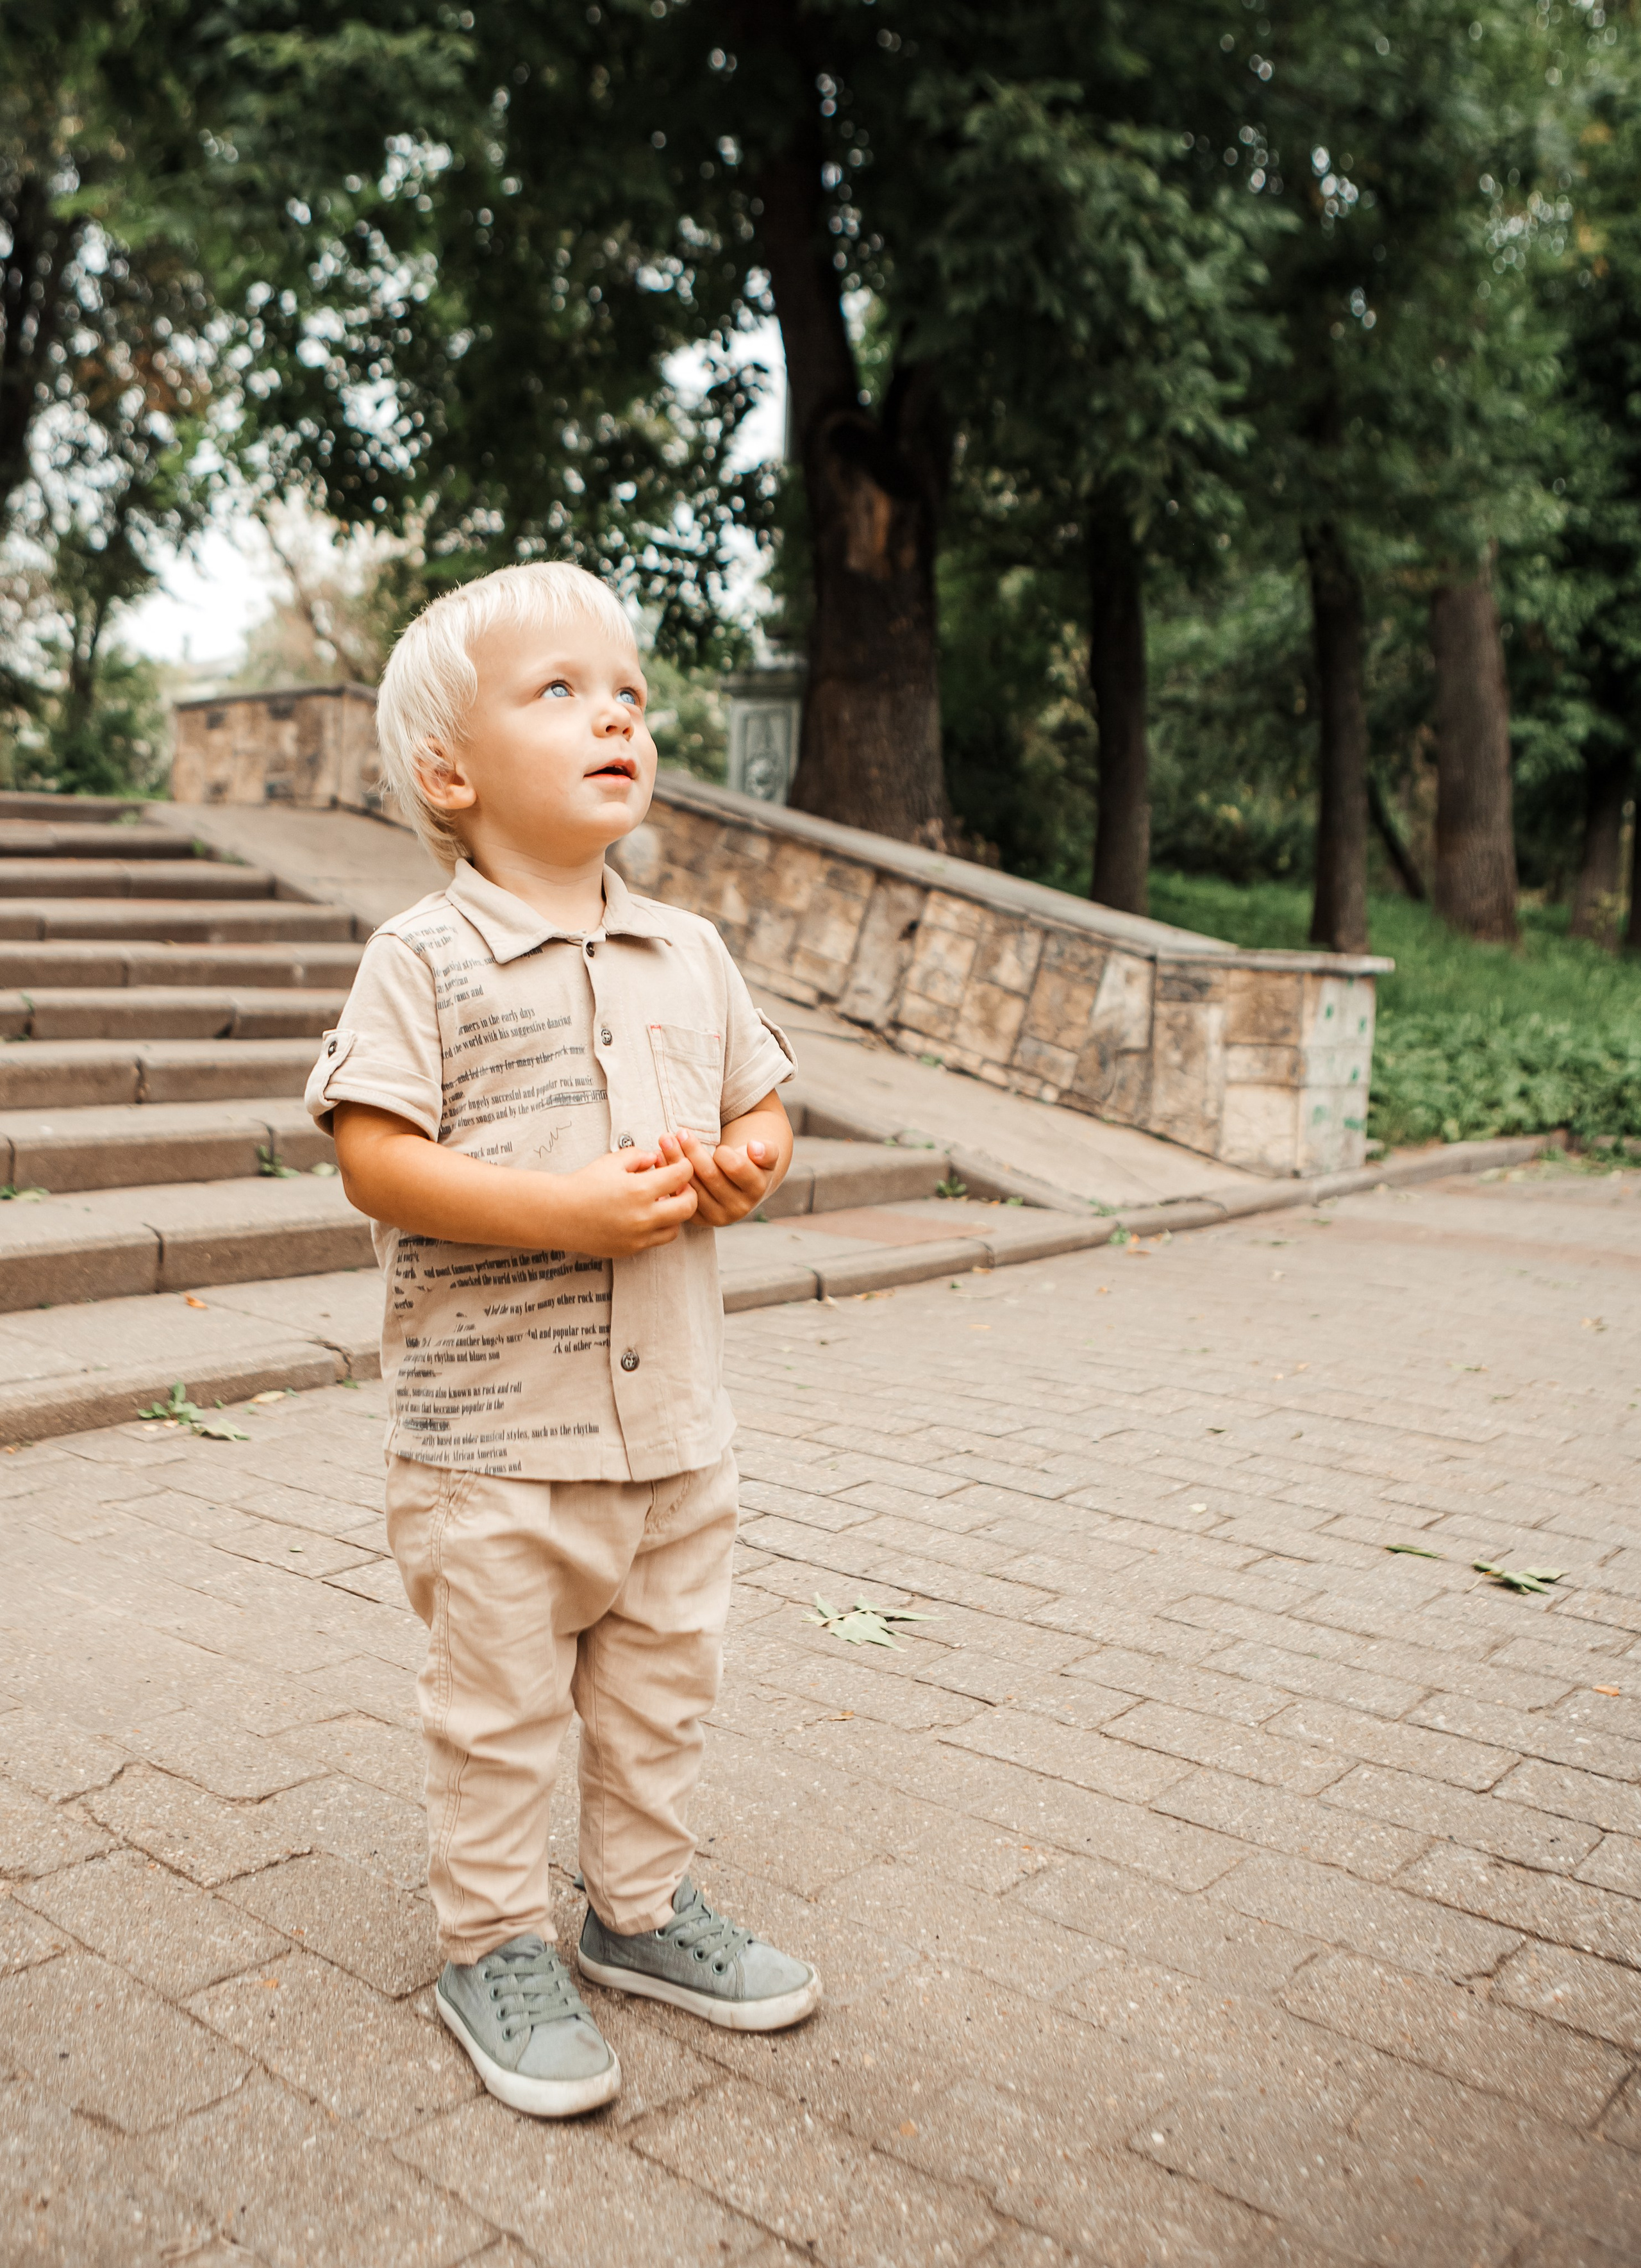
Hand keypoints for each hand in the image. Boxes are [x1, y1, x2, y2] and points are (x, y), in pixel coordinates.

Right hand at [552, 1145, 697, 1256]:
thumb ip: (639, 1156)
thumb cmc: (583, 1185)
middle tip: (678, 1186)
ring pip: (676, 1228)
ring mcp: (638, 1237)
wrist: (558, 1214)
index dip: (684, 1166)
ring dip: (674, 1214)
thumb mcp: (611, 1161)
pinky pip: (656, 1240)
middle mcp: (643, 1217)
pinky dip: (658, 1228)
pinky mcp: (631, 1250)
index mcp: (639, 1190)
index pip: (682, 1176)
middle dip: (688, 1192)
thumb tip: (656, 1159)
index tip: (680, 1164)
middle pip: (688, 1207)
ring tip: (661, 1202)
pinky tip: (646, 1216)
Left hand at [668, 1126, 777, 1227]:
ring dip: (675, 1160)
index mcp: (755, 1190)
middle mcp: (737, 1208)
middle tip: (680, 1132)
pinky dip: (668, 1176)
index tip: (717, 1145)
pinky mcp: (697, 1218)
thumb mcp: (764, 1154)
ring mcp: (715, 1216)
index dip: (724, 1154)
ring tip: (665, 1139)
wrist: (740, 1183)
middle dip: (693, 1151)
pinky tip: (659, 1158)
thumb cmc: (750, 1162)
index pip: (736, 1167)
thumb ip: (767, 1150)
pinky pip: (679, 1195)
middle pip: (709, 1175)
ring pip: (691, 1184)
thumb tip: (754, 1148)